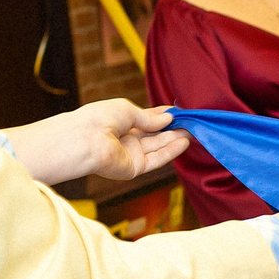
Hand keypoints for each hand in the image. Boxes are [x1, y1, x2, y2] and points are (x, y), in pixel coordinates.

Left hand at [6, 100, 188, 183]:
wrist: (85, 140)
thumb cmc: (99, 118)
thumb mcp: (127, 110)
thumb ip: (149, 118)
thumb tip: (168, 119)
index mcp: (119, 122)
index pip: (145, 120)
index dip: (162, 116)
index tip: (179, 112)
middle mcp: (125, 139)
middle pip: (154, 134)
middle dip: (172, 128)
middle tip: (191, 122)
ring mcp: (130, 155)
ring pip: (158, 147)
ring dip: (175, 139)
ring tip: (193, 130)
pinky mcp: (134, 169)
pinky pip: (156, 160)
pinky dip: (170, 152)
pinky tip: (184, 142)